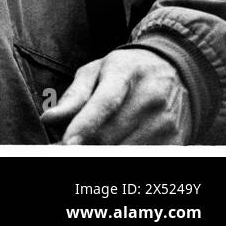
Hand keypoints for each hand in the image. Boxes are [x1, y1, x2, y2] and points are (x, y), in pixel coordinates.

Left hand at [40, 48, 193, 144]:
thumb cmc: (125, 70)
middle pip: (111, 134)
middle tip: (66, 145)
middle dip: (85, 144)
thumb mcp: (96, 70)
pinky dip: (122, 154)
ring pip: (125, 150)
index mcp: (126, 72)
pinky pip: (142, 156)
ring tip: (88, 143)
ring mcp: (166, 121)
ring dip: (101, 151)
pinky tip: (112, 145)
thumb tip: (49, 118)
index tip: (66, 143)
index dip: (84, 126)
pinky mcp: (176, 140)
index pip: (105, 103)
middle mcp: (151, 98)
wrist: (175, 70)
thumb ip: (73, 95)